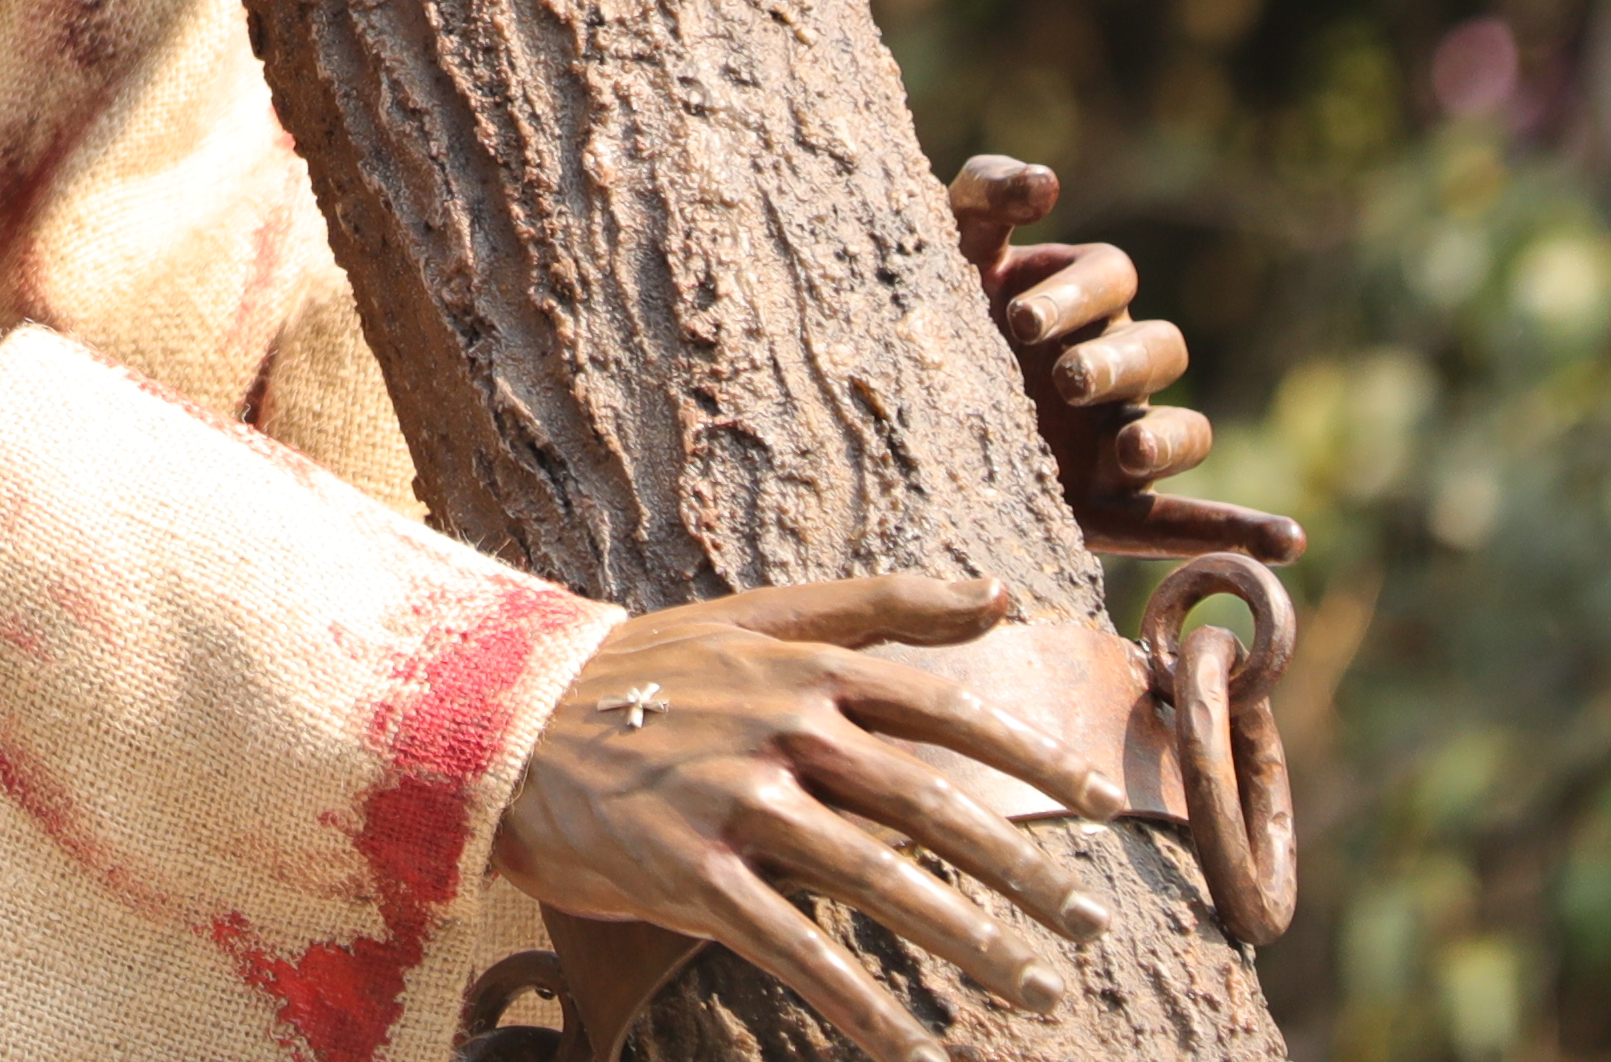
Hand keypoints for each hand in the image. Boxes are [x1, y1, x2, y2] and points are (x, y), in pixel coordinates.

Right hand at [487, 572, 1115, 1059]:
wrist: (507, 718)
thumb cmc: (647, 670)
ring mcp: (735, 801)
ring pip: (881, 880)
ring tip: (1037, 988)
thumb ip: (881, 605)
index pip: (945, 710)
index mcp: (804, 665)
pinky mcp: (689, 874)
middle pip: (931, 803)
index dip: (1032, 757)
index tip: (1103, 806)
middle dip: (1024, 868)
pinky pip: (798, 951)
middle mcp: (781, 727)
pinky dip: (864, 1009)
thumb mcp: (758, 615)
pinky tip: (917, 1053)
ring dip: (971, 943)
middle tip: (1091, 921)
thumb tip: (1003, 595)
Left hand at [947, 153, 1304, 567]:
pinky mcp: (1108, 510)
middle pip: (1161, 349)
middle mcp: (1114, 363)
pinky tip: (1290, 542)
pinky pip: (1182, 521)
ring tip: (1125, 449)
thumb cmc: (922, 320)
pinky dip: (1239, 530)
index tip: (1019, 318)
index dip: (1076, 294)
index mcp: (1079, 294)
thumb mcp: (938, 252)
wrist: (884, 422)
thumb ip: (984, 199)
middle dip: (1117, 362)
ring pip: (1186, 431)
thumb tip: (1048, 182)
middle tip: (1064, 379)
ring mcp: (1118, 439)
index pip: (1112, 274)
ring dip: (1167, 440)